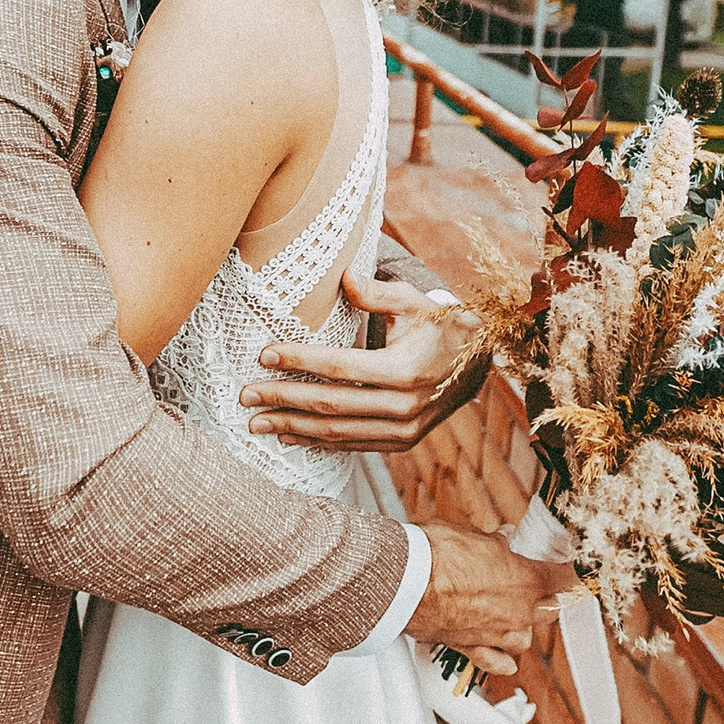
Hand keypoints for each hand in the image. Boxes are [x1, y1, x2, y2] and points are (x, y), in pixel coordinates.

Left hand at [240, 267, 487, 450]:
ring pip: (337, 432)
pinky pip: (352, 444)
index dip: (299, 361)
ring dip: (292, 427)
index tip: (264, 355)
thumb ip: (376, 292)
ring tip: (255, 422)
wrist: (478, 363)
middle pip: (331, 405)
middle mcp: (404, 406)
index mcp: (405, 370)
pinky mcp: (401, 442)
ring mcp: (403, 430)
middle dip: (283, 399)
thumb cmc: (439, 324)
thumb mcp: (414, 301)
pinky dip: (318, 442)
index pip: (339, 367)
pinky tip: (289, 435)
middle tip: (245, 394)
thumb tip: (342, 279)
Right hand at [406, 521, 574, 678]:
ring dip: (522, 628)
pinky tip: (504, 659)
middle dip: (546, 599)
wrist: (406, 583)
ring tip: (512, 616)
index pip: (563, 578)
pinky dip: (501, 660)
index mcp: (525, 580)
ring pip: (524, 639)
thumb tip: (501, 542)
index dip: (569, 572)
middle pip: (549, 611)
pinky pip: (496, 662)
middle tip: (537, 587)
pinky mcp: (471, 649)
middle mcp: (517, 612)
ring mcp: (496, 634)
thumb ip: (494, 544)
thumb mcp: (474, 535)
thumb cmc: (438, 554)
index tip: (571, 569)